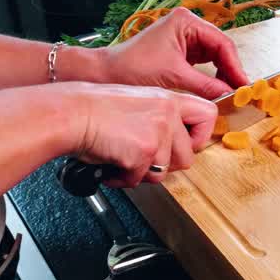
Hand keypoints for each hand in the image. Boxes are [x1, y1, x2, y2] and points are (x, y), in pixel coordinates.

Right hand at [62, 83, 216, 186]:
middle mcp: (168, 115)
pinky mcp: (145, 152)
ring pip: (164, 173)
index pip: (208, 115)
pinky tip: (112, 164)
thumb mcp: (138, 103)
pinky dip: (123, 178)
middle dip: (165, 166)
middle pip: (188, 157)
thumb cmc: (94, 109)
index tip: (187, 144)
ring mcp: (159, 133)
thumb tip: (174, 146)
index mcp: (168, 100)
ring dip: (142, 173)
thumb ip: (161, 119)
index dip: (200, 136)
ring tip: (122, 159)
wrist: (71, 113)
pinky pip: (140, 179)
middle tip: (143, 160)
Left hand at [103, 7, 248, 99]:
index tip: (244, 85)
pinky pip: (205, 63)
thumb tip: (230, 94)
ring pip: (215, 56)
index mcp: (186, 21)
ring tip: (231, 92)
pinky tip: (218, 89)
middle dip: (231, 70)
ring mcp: (185, 37)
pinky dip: (213, 76)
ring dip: (223, 74)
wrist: (107, 74)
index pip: (221, 42)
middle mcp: (188, 25)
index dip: (235, 66)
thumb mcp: (173, 76)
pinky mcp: (181, 51)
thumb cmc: (133, 68)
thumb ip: (205, 84)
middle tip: (241, 91)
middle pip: (221, 48)